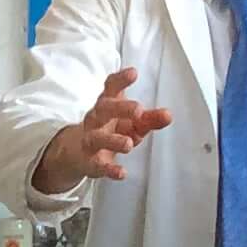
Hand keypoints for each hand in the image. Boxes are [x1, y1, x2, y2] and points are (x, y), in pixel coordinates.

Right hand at [30, 68, 173, 193]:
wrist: (79, 152)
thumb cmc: (111, 130)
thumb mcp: (133, 122)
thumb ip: (150, 119)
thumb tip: (168, 115)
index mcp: (107, 104)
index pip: (110, 87)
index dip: (120, 79)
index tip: (133, 73)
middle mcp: (96, 119)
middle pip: (104, 109)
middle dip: (121, 108)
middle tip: (138, 110)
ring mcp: (91, 140)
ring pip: (98, 138)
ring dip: (114, 140)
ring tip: (129, 143)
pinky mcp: (90, 161)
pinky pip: (98, 165)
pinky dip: (110, 169)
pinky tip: (121, 173)